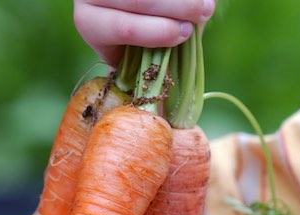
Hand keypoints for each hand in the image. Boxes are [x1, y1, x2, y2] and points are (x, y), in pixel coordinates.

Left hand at [74, 0, 215, 66]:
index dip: (154, 31)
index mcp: (92, 24)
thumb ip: (153, 75)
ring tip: (207, 5)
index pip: (121, 27)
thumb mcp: (137, 57)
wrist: (129, 6)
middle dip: (175, 7)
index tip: (183, 34)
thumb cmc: (140, 37)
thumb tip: (171, 117)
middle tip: (203, 14)